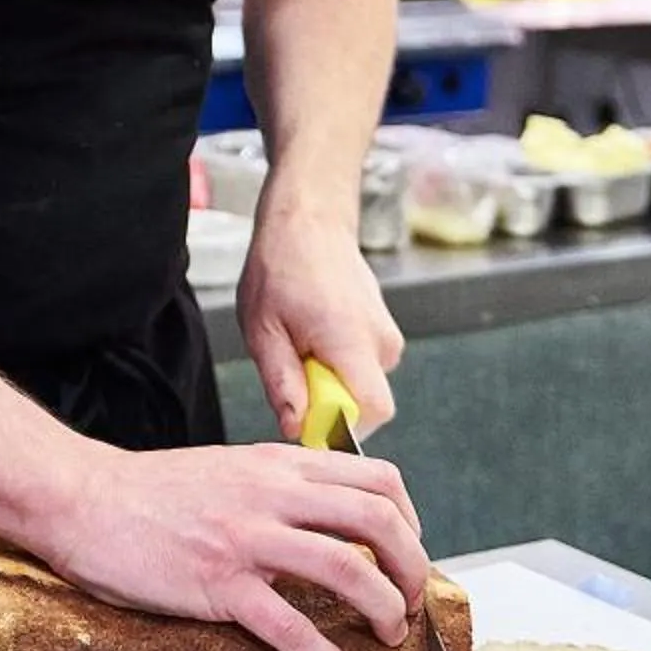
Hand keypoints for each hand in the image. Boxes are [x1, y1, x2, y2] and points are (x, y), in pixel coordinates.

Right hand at [30, 438, 427, 650]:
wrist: (81, 499)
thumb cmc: (147, 492)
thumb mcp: (226, 469)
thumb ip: (275, 487)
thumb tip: (320, 519)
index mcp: (276, 466)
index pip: (377, 480)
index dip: (409, 522)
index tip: (406, 554)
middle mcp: (271, 495)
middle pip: (378, 522)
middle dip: (411, 569)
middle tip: (408, 603)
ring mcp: (246, 539)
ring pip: (346, 570)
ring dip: (383, 610)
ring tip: (388, 639)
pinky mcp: (217, 583)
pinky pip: (289, 626)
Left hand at [240, 178, 406, 440]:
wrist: (309, 221)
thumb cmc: (281, 267)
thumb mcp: (263, 329)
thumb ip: (282, 383)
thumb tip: (296, 429)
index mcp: (352, 340)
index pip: (374, 411)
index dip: (341, 428)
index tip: (306, 417)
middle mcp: (381, 341)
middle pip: (364, 404)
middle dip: (326, 400)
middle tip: (292, 363)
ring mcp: (387, 335)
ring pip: (360, 385)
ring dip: (329, 379)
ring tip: (300, 341)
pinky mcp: (384, 332)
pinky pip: (362, 368)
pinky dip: (337, 363)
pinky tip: (314, 333)